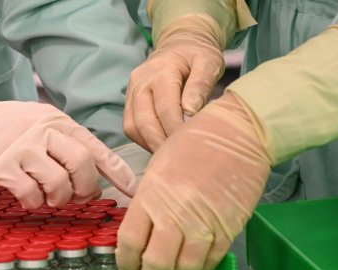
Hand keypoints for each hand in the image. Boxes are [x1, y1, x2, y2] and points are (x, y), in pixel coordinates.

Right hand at [0, 80, 137, 208]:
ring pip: (59, 183)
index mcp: (57, 121)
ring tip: (48, 197)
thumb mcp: (39, 124)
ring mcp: (22, 147)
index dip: (119, 172)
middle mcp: (43, 130)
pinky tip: (27, 198)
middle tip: (78, 197)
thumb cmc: (4, 128)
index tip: (134, 191)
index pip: (96, 147)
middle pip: (83, 165)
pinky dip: (33, 203)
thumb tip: (96, 176)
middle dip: (86, 189)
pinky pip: (30, 194)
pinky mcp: (2, 166)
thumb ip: (65, 144)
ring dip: (59, 199)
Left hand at [116, 92, 270, 269]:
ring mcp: (203, 225)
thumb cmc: (191, 145)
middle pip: (154, 264)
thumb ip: (147, 205)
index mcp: (150, 198)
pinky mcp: (228, 230)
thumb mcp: (156, 170)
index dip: (125, 265)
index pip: (129, 243)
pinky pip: (209, 262)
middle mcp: (174, 215)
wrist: (237, 134)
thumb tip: (140, 237)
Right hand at [123, 28, 223, 152]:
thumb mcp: (208, 61)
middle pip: (144, 120)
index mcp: (161, 70)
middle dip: (159, 143)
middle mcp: (140, 81)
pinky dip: (143, 140)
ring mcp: (131, 91)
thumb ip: (200, 84)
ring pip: (132, 126)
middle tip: (177, 159)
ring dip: (149, 144)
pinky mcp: (129, 101)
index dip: (175, 130)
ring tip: (168, 155)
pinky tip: (159, 146)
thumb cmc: (197, 55)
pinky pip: (130, 126)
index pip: (165, 107)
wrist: (179, 44)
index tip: (188, 146)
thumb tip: (190, 111)